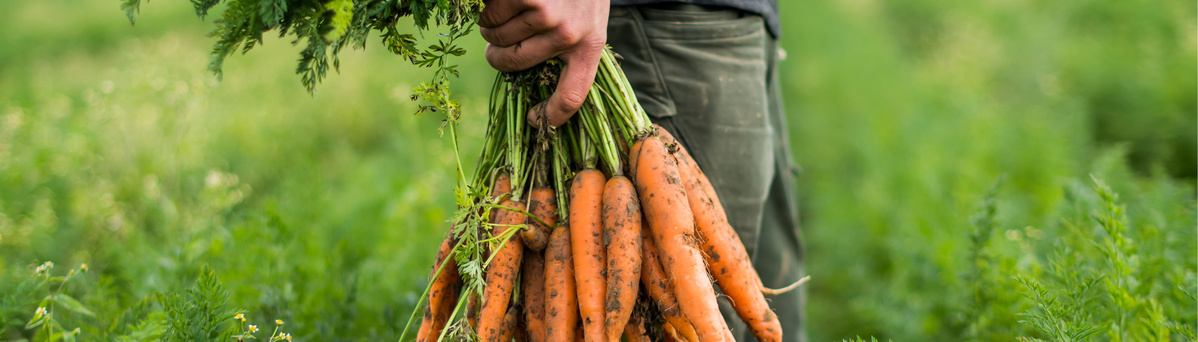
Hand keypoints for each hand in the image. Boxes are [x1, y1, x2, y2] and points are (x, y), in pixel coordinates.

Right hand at [479, 0, 608, 127]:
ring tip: (507, 9)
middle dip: (495, 53)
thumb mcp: (588, 18)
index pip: (573, 95)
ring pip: (495, 36)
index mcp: (589, 46)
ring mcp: (547, 15)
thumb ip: (567, 47)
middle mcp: (569, 35)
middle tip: (496, 41)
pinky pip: (490, 13)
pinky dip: (488, 6)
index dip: (550, 115)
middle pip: (512, 62)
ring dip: (490, 25)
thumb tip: (527, 83)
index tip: (532, 119)